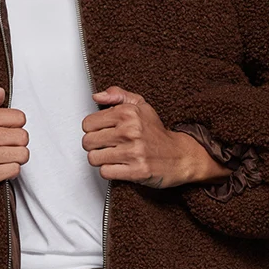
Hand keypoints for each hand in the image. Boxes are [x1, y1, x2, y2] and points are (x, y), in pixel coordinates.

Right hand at [0, 86, 28, 229]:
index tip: (5, 134)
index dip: (16, 128)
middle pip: (23, 136)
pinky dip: (10, 172)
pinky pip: (14, 169)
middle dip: (18, 146)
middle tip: (5, 150)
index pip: (19, 117)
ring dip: (16, 160)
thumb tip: (0, 90)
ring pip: (22, 154)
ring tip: (2, 160)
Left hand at [81, 85, 198, 188]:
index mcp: (128, 113)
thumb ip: (118, 96)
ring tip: (112, 156)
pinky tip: (118, 165)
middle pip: (88, 142)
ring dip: (100, 159)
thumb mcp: (141, 106)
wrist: (180, 155)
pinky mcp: (136, 170)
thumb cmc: (157, 133)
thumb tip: (97, 96)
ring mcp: (134, 151)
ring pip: (94, 158)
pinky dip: (109, 171)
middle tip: (106, 146)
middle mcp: (130, 131)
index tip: (102, 132)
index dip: (92, 130)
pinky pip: (105, 172)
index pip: (88, 123)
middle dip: (94, 146)